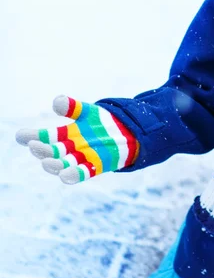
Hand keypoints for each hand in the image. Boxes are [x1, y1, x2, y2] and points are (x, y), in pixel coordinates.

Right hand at [16, 95, 138, 183]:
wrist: (129, 132)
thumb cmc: (104, 122)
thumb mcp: (89, 111)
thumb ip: (73, 107)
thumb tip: (57, 101)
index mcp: (66, 135)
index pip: (45, 136)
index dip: (32, 136)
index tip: (20, 135)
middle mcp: (70, 149)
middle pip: (52, 151)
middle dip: (42, 150)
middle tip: (34, 146)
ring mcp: (82, 159)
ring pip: (63, 164)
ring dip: (54, 165)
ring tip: (46, 163)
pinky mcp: (95, 167)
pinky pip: (82, 173)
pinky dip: (73, 175)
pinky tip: (65, 176)